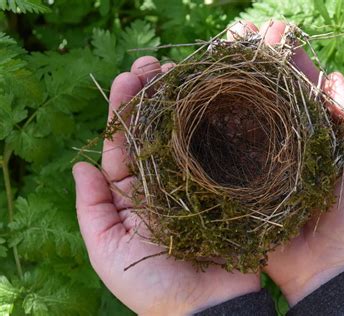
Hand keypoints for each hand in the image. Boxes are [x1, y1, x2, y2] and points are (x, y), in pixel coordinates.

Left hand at [72, 57, 259, 314]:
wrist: (209, 310)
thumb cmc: (156, 289)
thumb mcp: (109, 254)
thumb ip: (92, 210)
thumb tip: (79, 166)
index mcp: (133, 196)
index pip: (124, 146)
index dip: (124, 111)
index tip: (129, 78)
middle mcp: (163, 184)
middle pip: (154, 133)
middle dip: (152, 96)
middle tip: (154, 62)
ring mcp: (196, 183)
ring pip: (185, 135)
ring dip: (182, 102)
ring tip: (181, 68)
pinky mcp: (224, 187)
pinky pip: (216, 151)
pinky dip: (212, 124)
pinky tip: (211, 98)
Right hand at [235, 20, 343, 305]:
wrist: (333, 266)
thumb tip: (334, 76)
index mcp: (312, 130)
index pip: (295, 84)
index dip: (285, 57)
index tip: (272, 30)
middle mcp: (281, 139)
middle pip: (262, 92)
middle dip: (250, 60)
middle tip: (237, 31)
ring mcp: (256, 158)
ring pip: (238, 113)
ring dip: (225, 82)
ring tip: (213, 52)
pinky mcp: (237, 181)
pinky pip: (221, 148)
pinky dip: (210, 122)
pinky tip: (198, 96)